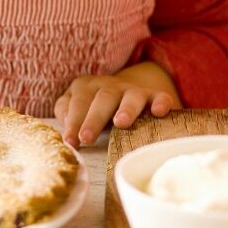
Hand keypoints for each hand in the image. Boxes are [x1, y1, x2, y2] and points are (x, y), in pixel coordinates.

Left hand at [54, 63, 180, 147]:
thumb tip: (67, 125)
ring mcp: (132, 90)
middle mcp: (109, 85)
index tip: (70, 142)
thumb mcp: (76, 106)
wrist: (124, 93)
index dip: (73, 122)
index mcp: (86, 87)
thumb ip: (66, 112)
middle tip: (86, 138)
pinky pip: (159, 96)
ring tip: (121, 123)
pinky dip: (161, 102)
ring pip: (130, 96)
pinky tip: (159, 112)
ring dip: (126, 109)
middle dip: (94, 118)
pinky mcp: (153, 96)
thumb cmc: (93, 107)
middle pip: (102, 98)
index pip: (78, 103)